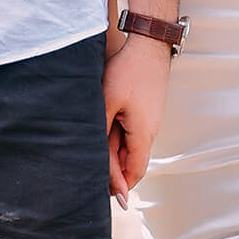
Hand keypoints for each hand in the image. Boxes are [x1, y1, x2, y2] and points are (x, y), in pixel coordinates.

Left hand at [103, 34, 172, 208]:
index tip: (102, 194)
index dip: (120, 187)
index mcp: (143, 134)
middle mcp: (150, 130)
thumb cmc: (128, 71)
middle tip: (88, 168)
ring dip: (113, 149)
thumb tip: (99, 165)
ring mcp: (150, 119)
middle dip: (112, 168)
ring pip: (130, 146)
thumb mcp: (106, 103)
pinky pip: (131, 131)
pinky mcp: (146, 109)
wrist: (148, 44)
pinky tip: (103, 126)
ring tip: (92, 143)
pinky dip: (117, 135)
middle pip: (131, 161)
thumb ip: (101, 136)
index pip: (134, 173)